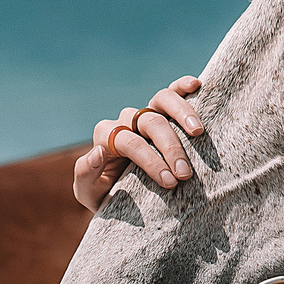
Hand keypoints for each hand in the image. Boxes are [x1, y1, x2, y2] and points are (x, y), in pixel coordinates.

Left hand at [73, 78, 205, 212]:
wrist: (121, 198)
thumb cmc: (105, 196)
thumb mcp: (88, 192)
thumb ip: (85, 174)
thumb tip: (97, 152)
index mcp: (105, 136)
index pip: (130, 142)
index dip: (151, 161)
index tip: (170, 182)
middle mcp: (124, 120)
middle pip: (150, 123)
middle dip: (170, 147)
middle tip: (184, 173)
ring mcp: (143, 113)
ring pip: (162, 100)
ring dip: (182, 114)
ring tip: (198, 132)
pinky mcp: (161, 111)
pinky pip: (171, 92)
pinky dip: (182, 86)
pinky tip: (196, 85)